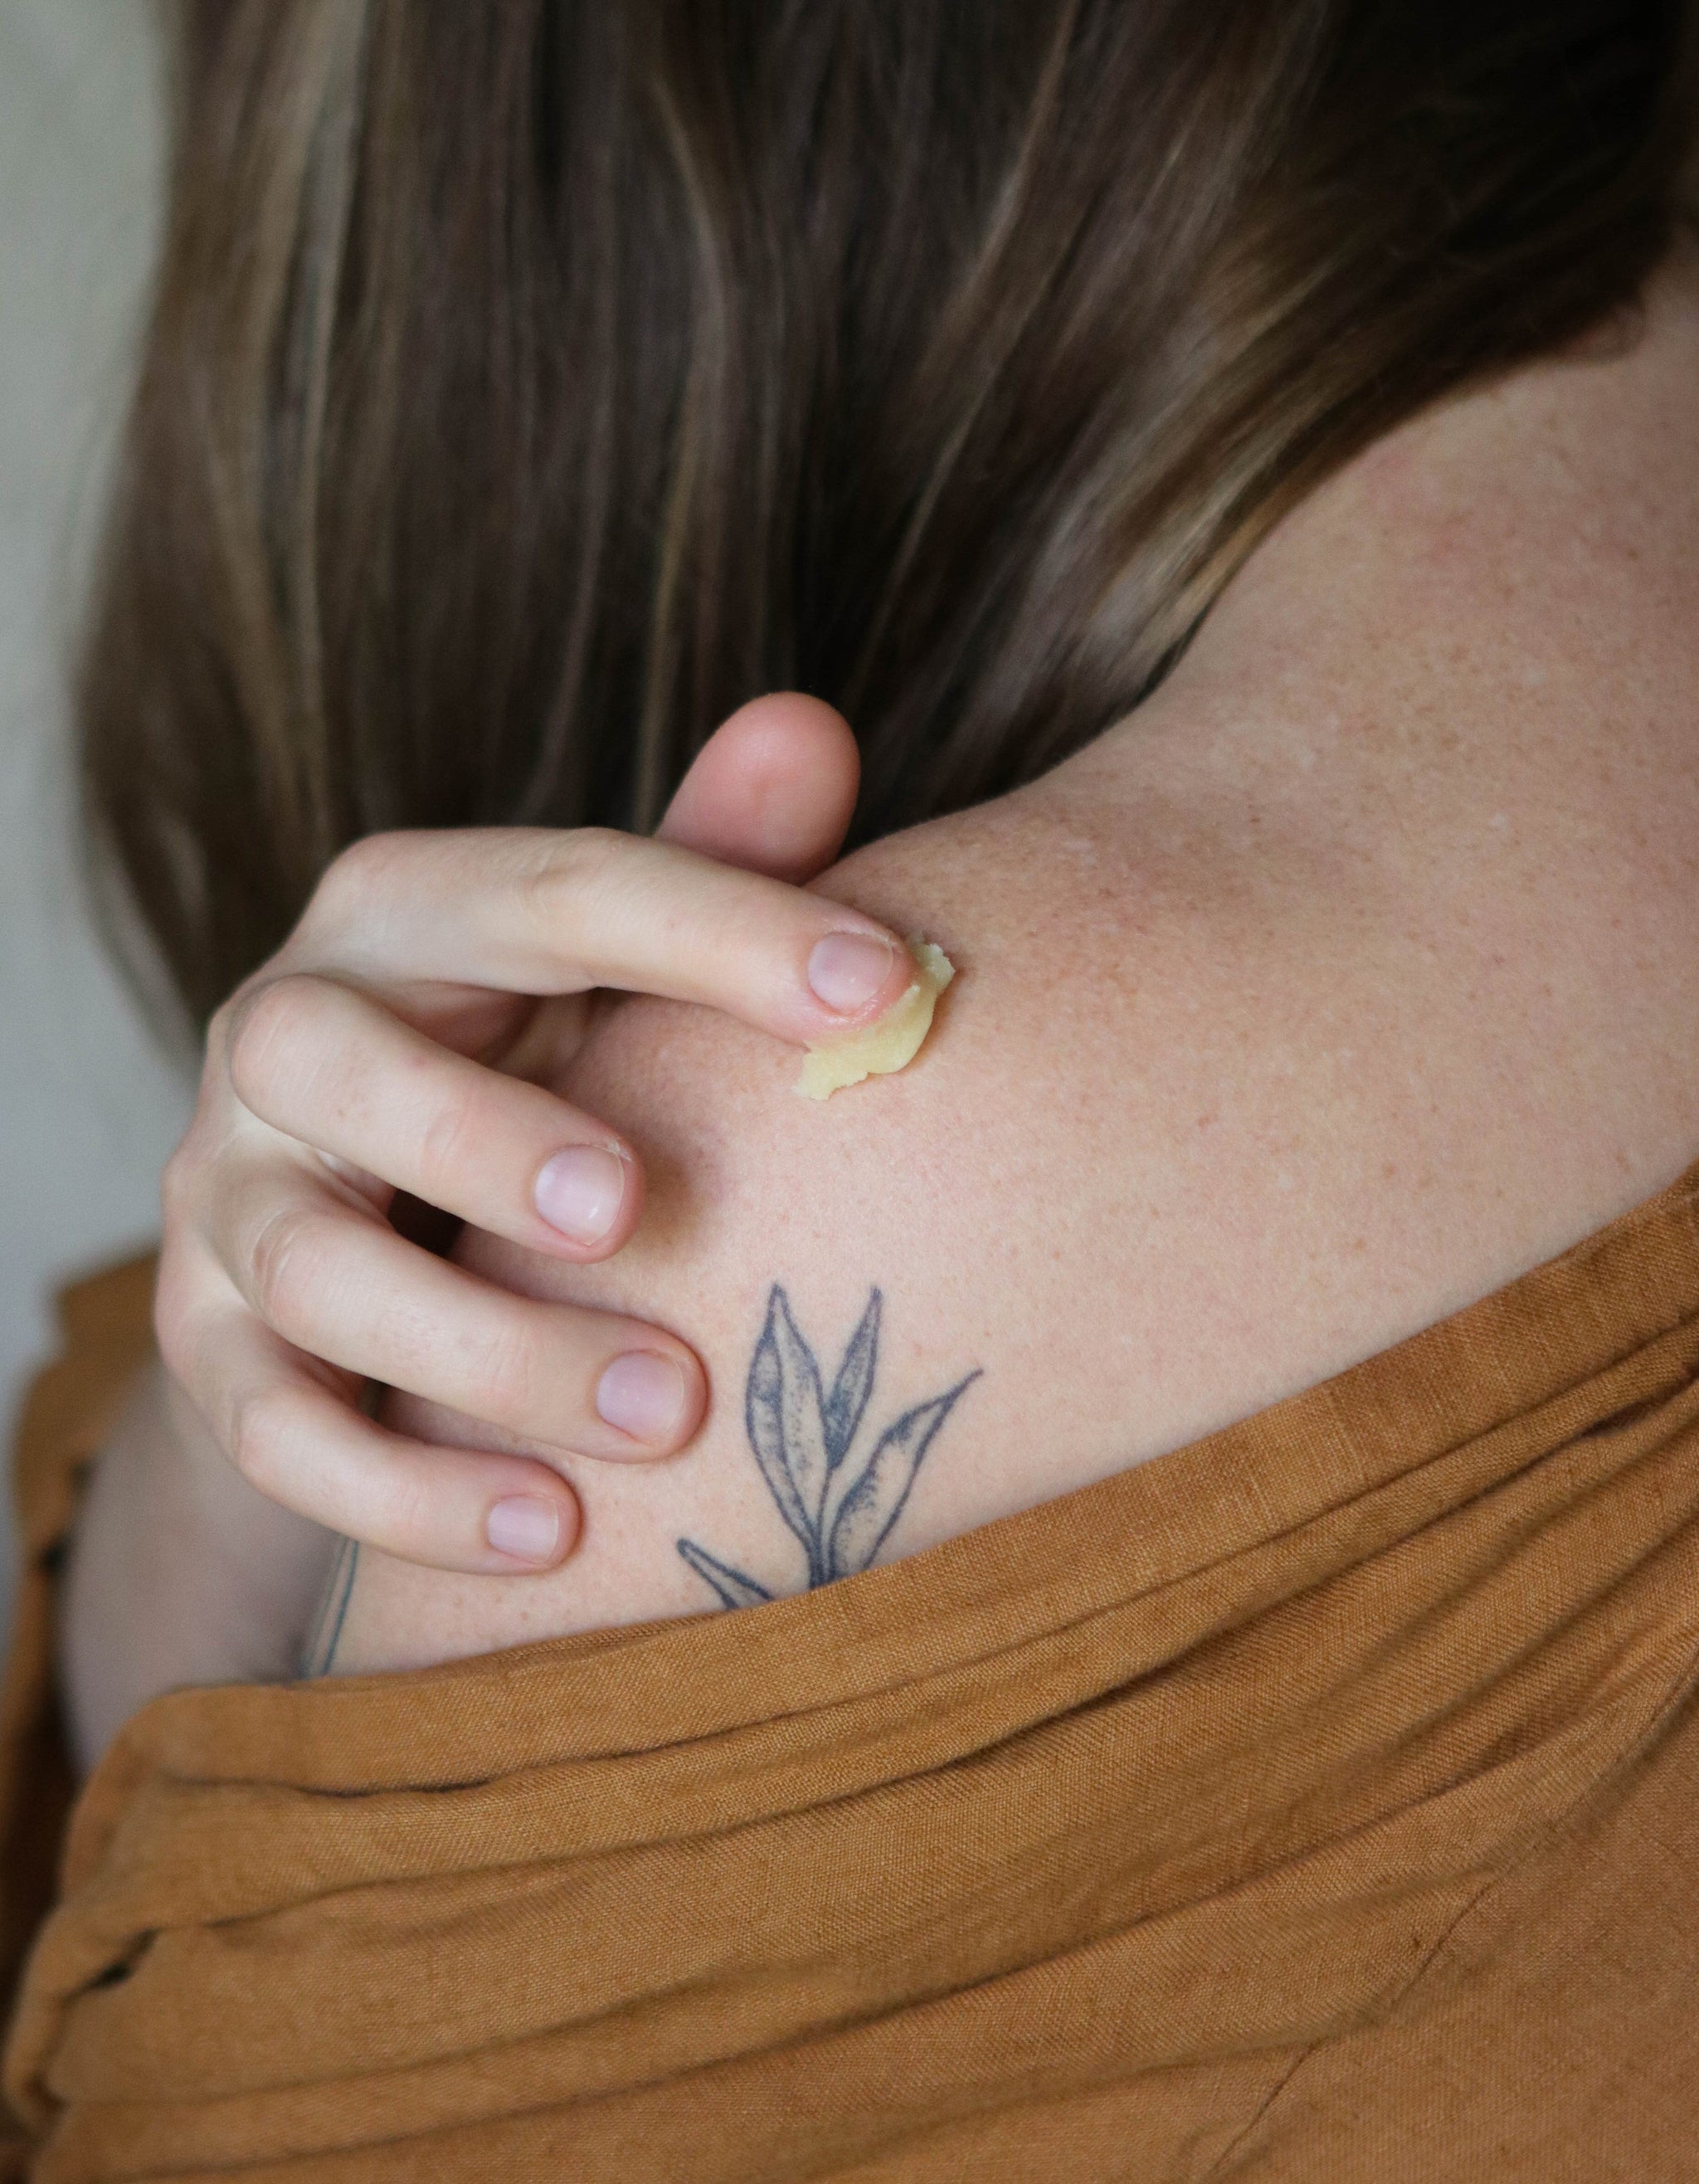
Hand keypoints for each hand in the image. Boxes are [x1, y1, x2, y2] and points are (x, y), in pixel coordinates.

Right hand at [153, 695, 904, 1574]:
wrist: (363, 1217)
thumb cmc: (534, 1060)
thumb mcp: (611, 969)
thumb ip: (707, 869)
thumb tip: (810, 730)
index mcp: (404, 915)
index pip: (550, 891)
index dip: (719, 928)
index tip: (891, 988)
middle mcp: (285, 1037)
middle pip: (334, 1061)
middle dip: (484, 1135)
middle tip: (640, 1210)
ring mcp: (230, 1198)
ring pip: (310, 1268)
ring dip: (481, 1349)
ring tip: (660, 1415)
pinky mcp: (209, 1348)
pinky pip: (274, 1431)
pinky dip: (404, 1493)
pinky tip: (551, 1538)